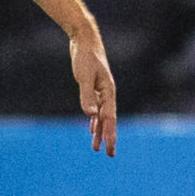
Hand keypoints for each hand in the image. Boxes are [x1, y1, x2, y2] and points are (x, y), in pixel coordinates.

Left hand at [72, 28, 118, 152]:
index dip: (109, 134)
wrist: (84, 40)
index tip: (110, 149)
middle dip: (109, 137)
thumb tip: (91, 115)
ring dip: (99, 131)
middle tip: (110, 155)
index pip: (110, 118)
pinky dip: (94, 120)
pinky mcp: (94, 88)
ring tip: (96, 147)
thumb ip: (87, 96)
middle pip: (109, 120)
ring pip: (102, 116)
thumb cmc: (85, 57)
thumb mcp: (84, 76)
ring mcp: (101, 91)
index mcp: (108, 92)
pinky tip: (91, 127)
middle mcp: (107, 94)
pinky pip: (96, 109)